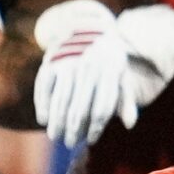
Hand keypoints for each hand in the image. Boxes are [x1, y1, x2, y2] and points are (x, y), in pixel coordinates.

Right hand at [34, 0, 173, 148]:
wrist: (89, 29)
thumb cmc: (108, 62)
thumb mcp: (121, 76)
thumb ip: (125, 100)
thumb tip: (130, 124)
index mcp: (110, 74)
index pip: (102, 108)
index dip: (95, 127)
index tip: (89, 140)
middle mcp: (89, 69)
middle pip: (80, 107)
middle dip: (74, 129)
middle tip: (70, 143)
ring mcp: (69, 64)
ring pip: (61, 100)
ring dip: (57, 122)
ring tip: (55, 137)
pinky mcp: (51, 61)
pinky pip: (44, 87)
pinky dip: (43, 105)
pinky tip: (43, 120)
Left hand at [115, 3, 173, 103]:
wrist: (107, 75)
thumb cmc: (144, 81)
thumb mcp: (169, 73)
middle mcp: (160, 24)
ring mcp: (143, 17)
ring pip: (164, 10)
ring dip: (165, 19)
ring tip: (162, 31)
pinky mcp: (128, 15)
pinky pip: (146, 10)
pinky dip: (149, 17)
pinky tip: (147, 28)